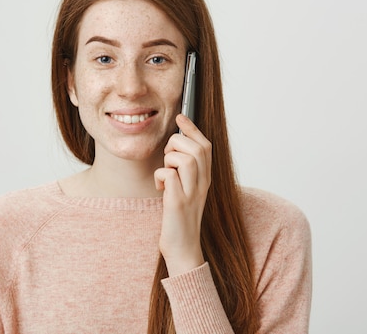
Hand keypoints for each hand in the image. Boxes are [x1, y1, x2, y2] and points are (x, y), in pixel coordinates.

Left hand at [154, 114, 211, 276]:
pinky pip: (168, 176)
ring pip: (185, 158)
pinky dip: (160, 177)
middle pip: (197, 148)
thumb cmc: (180, 218)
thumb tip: (174, 146)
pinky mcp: (177, 204)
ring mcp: (191, 194)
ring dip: (169, 160)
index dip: (192, 128)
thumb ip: (185, 170)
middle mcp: (203, 184)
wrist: (183, 249)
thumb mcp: (187, 190)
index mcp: (206, 179)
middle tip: (167, 159)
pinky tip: (160, 189)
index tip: (180, 117)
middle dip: (177, 144)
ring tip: (165, 174)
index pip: (206, 146)